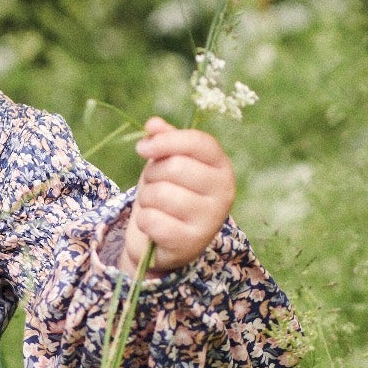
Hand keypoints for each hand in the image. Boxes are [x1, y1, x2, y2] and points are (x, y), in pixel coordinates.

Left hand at [121, 116, 235, 274]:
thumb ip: (164, 141)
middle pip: (176, 166)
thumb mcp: (167, 163)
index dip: (166, 141)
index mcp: (222, 166)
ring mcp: (210, 219)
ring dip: (147, 198)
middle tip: (153, 184)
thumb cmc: (168, 195)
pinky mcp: (191, 243)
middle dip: (152, 174)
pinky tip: (154, 225)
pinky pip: (152, 221)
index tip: (142, 148)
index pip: (199, 142)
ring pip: (161, 194)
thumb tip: (153, 124)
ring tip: (155, 205)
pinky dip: (144, 221)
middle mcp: (224, 192)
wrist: (165, 242)